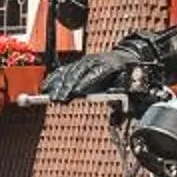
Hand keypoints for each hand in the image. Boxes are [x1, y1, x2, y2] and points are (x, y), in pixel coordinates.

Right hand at [44, 36, 161, 103]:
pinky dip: (54, 78)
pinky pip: (64, 70)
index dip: (85, 83)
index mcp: (109, 65)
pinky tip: (46, 87)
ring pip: (69, 71)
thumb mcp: (129, 86)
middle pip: (79, 72)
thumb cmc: (126, 75)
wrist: (125, 58)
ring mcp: (85, 61)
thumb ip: (123, 102)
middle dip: (68, 86)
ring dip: (59, 84)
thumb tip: (116, 118)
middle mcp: (95, 61)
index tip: (76, 93)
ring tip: (51, 97)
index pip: (95, 73)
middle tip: (60, 99)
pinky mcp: (78, 64)